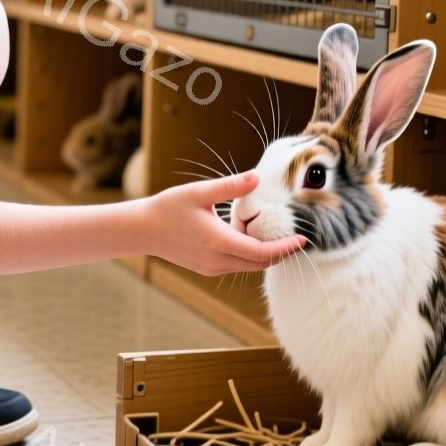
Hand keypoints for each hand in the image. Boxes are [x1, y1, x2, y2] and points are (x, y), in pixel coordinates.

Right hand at [141, 171, 306, 275]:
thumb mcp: (200, 192)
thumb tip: (257, 177)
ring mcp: (212, 268)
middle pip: (260, 263)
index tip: (303, 239)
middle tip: (300, 239)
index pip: (263, 253)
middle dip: (282, 253)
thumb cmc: (169, 208)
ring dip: (267, 255)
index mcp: (219, 242)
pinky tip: (254, 240)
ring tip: (282, 238)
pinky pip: (237, 265)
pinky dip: (251, 256)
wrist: (142, 230)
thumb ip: (230, 186)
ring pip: (249, 266)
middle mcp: (218, 260)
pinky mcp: (207, 268)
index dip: (286, 248)